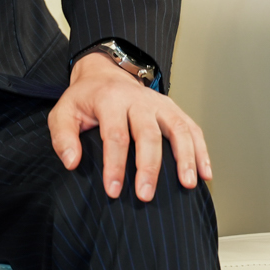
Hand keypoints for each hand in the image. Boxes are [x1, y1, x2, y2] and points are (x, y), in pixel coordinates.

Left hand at [48, 51, 211, 201]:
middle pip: (148, 134)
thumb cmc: (85, 99)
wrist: (105, 73)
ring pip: (178, 128)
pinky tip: (206, 173)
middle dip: (149, 167)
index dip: (115, 165)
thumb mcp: (63, 112)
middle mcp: (138, 99)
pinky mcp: (173, 109)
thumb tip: (72, 162)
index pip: (115, 134)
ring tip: (188, 185)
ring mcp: (159, 103)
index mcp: (110, 99)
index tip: (113, 191)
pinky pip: (192, 128)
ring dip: (185, 157)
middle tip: (145, 195)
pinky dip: (201, 150)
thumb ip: (63, 137)